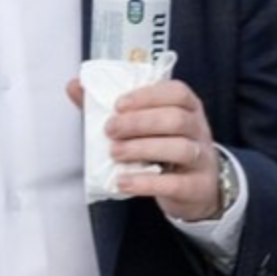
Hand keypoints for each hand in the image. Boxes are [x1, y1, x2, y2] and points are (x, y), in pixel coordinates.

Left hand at [67, 76, 222, 222]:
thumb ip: (112, 108)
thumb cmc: (166, 150)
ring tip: (115, 153)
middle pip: (176, 119)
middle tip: (110, 130)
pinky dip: (146, 183)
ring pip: (180, 148)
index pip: (176, 92)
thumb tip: (75, 86)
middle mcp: (199, 130)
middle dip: (139, 122)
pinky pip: (175, 183)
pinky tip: (123, 182)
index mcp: (187, 108)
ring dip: (142, 148)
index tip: (119, 104)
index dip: (147, 96)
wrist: (196, 189)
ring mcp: (202, 159)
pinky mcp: (197, 187)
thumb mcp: (147, 126)